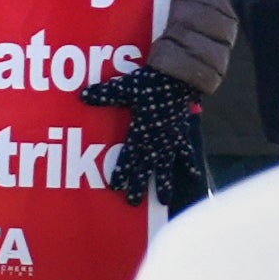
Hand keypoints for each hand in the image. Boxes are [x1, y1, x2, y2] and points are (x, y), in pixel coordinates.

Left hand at [82, 66, 205, 208]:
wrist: (179, 77)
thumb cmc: (150, 83)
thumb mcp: (124, 88)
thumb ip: (105, 95)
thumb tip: (84, 95)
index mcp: (139, 132)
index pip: (127, 157)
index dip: (121, 172)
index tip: (116, 187)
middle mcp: (155, 140)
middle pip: (144, 167)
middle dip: (138, 185)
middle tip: (133, 202)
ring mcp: (170, 140)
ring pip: (165, 167)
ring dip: (164, 184)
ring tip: (165, 201)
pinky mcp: (182, 134)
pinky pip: (187, 152)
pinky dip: (190, 164)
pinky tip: (194, 177)